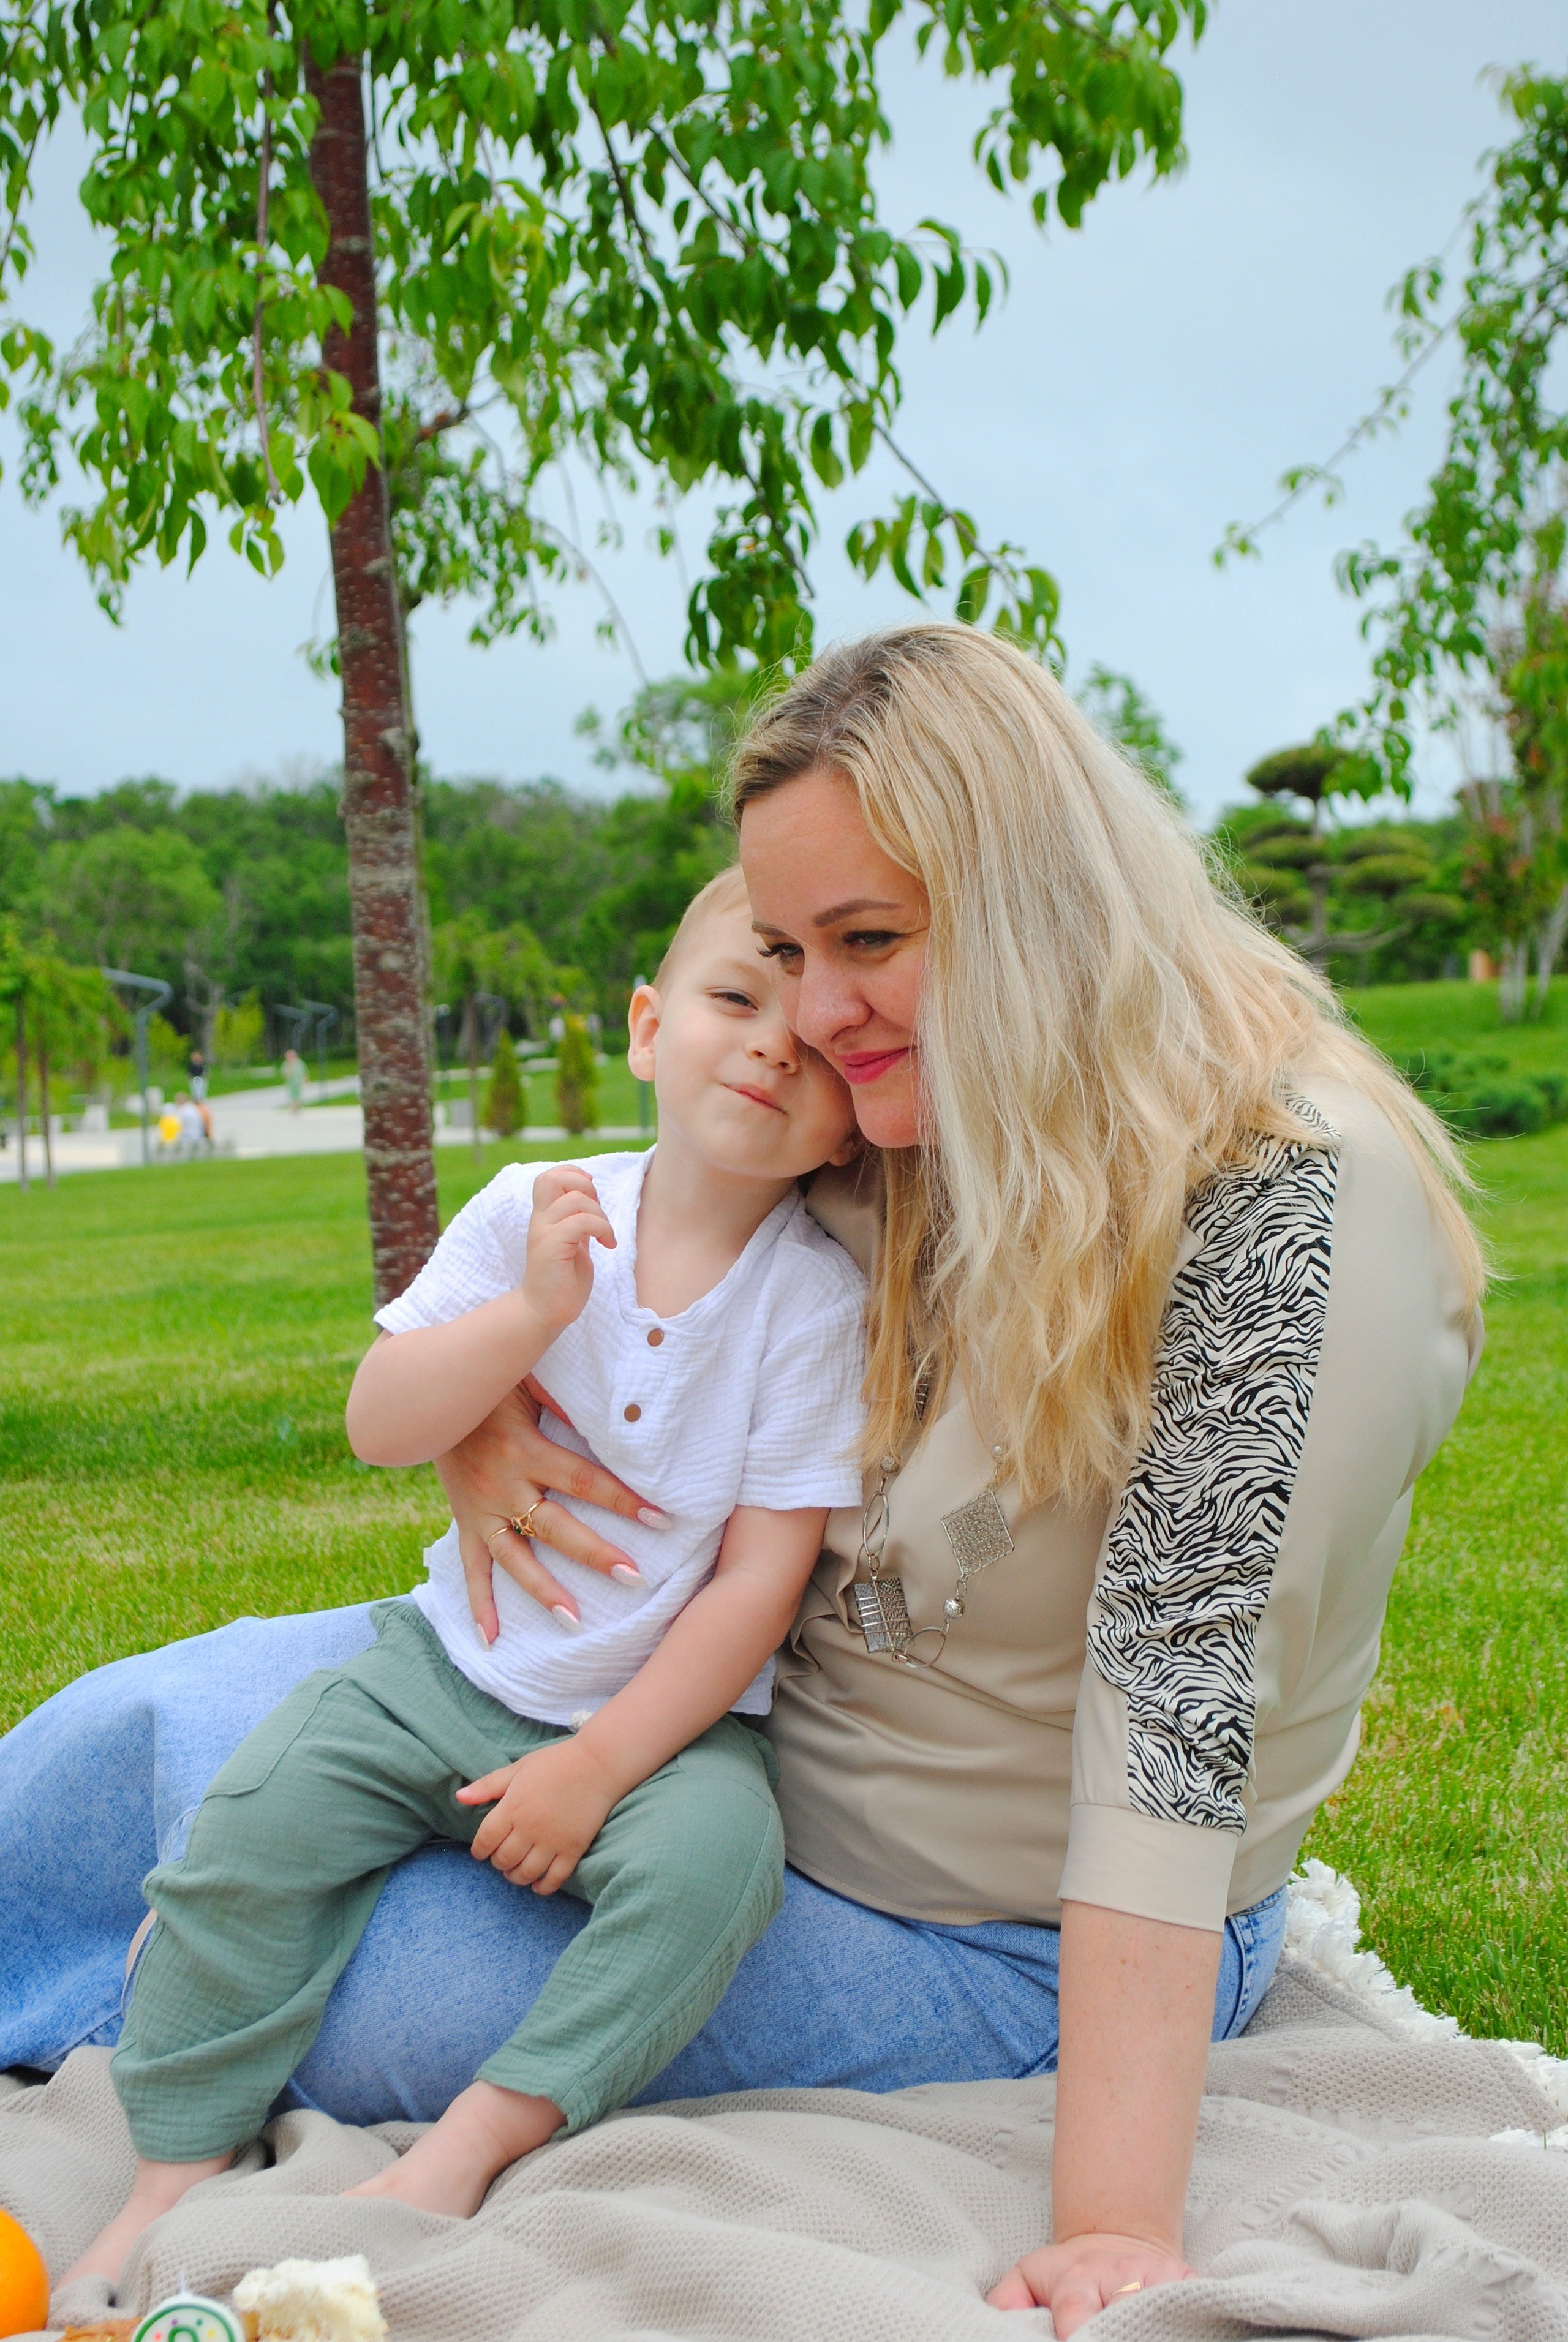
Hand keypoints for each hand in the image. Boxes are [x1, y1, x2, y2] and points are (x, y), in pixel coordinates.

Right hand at [435, 1383, 666, 1643]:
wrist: (428, 1394)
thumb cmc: (492, 1380)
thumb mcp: (530, 1381)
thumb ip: (568, 1400)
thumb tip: (619, 1416)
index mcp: (524, 1450)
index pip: (584, 1481)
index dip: (623, 1499)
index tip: (661, 1518)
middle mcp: (502, 1485)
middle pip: (555, 1527)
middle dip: (595, 1554)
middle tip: (634, 1577)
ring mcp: (481, 1508)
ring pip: (514, 1557)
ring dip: (543, 1591)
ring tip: (574, 1621)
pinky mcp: (464, 1519)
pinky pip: (471, 1566)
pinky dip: (479, 1603)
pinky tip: (491, 1638)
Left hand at [457, 1738, 619, 1892]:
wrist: (598, 1764)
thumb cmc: (555, 1763)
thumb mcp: (518, 1768)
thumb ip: (488, 1785)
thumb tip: (459, 1797)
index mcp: (513, 1807)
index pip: (485, 1840)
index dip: (479, 1850)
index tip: (481, 1850)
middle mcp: (530, 1827)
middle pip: (503, 1859)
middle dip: (497, 1862)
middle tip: (501, 1857)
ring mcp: (553, 1841)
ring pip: (526, 1873)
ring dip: (516, 1876)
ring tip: (516, 1870)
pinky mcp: (573, 1849)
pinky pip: (554, 1879)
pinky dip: (542, 1887)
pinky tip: (537, 1883)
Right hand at [521, 1165, 614, 1334]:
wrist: (544, 1313)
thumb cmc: (562, 1281)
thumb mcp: (573, 1243)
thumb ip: (577, 1221)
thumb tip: (591, 1198)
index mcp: (544, 1217)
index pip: (549, 1177)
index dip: (573, 1175)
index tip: (592, 1195)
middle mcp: (540, 1221)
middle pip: (554, 1178)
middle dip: (586, 1187)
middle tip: (598, 1213)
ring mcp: (543, 1233)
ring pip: (575, 1200)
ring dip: (600, 1214)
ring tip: (606, 1236)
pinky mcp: (551, 1248)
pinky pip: (581, 1222)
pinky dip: (602, 1228)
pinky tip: (607, 1245)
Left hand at [986, 2235, 1192, 2333]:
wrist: (1123, 2246)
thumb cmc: (1071, 2275)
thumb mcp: (1031, 2275)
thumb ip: (1008, 2299)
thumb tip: (996, 2324)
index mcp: (1079, 2278)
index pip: (1076, 2309)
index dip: (1076, 2333)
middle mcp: (1122, 2276)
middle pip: (1122, 2317)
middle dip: (1116, 2335)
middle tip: (1101, 2341)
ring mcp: (1160, 2280)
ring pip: (1160, 2313)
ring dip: (1151, 2328)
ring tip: (1145, 2338)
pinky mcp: (1190, 2283)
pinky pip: (1191, 2309)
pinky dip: (1185, 2323)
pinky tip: (1177, 2331)